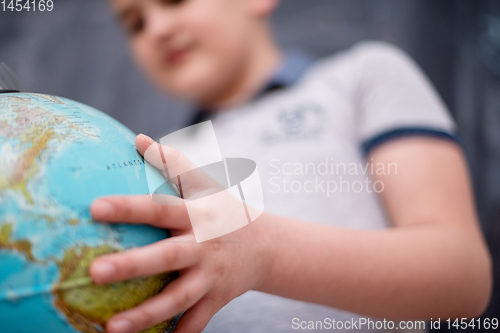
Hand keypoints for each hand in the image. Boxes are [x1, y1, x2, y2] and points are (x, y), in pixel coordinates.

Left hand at [89, 134, 269, 332]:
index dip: (131, 207)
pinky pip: (195, 322)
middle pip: (166, 257)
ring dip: (146, 314)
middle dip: (132, 266)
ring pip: (177, 299)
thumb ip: (174, 162)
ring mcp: (211, 276)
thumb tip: (138, 138)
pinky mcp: (217, 299)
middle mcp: (203, 246)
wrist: (268, 246)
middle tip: (95, 271)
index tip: (95, 207)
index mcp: (197, 215)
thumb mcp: (208, 184)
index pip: (161, 207)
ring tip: (111, 328)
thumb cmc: (227, 210)